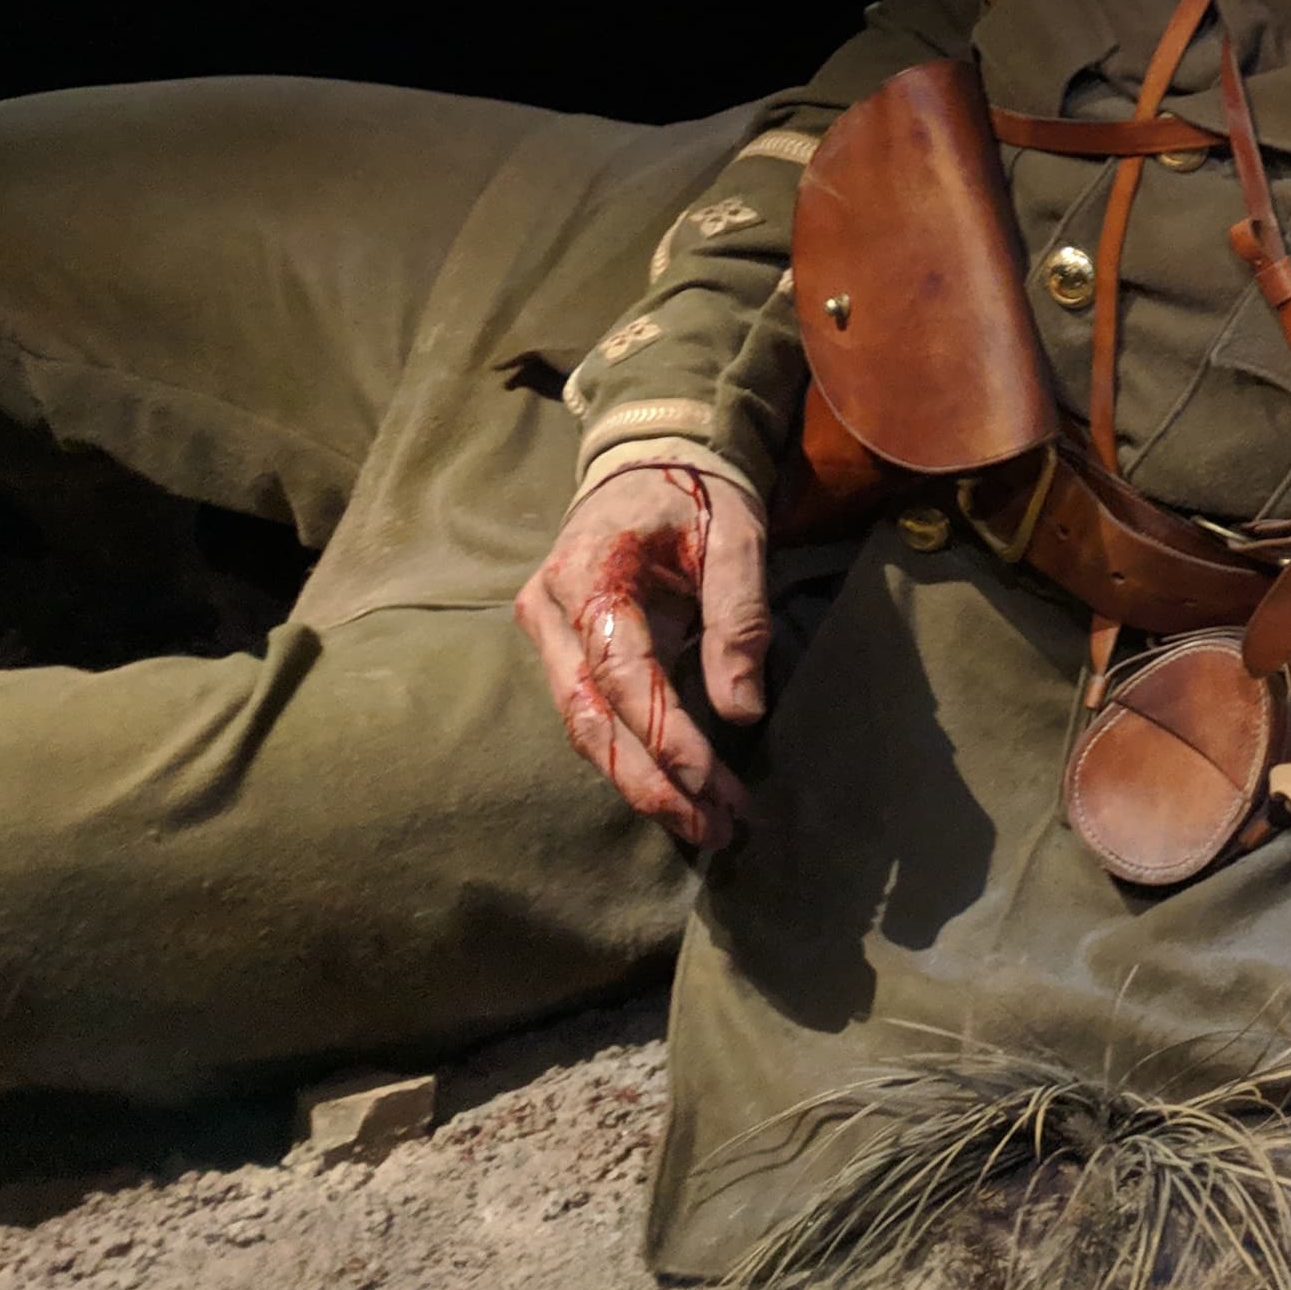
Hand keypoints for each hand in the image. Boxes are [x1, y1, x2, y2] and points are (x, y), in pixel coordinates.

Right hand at [514, 461, 769, 847]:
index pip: (622, 674)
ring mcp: (547, 634)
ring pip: (584, 728)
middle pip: (589, 719)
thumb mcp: (734, 537)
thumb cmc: (694, 494)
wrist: (646, 460)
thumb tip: (742, 713)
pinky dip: (631, 757)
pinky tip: (677, 791)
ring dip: (641, 782)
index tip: (713, 784)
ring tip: (705, 824)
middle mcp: (551, 612)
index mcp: (589, 576)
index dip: (665, 736)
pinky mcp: (561, 651)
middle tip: (712, 829)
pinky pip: (590, 715)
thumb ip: (738, 617)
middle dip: (649, 783)